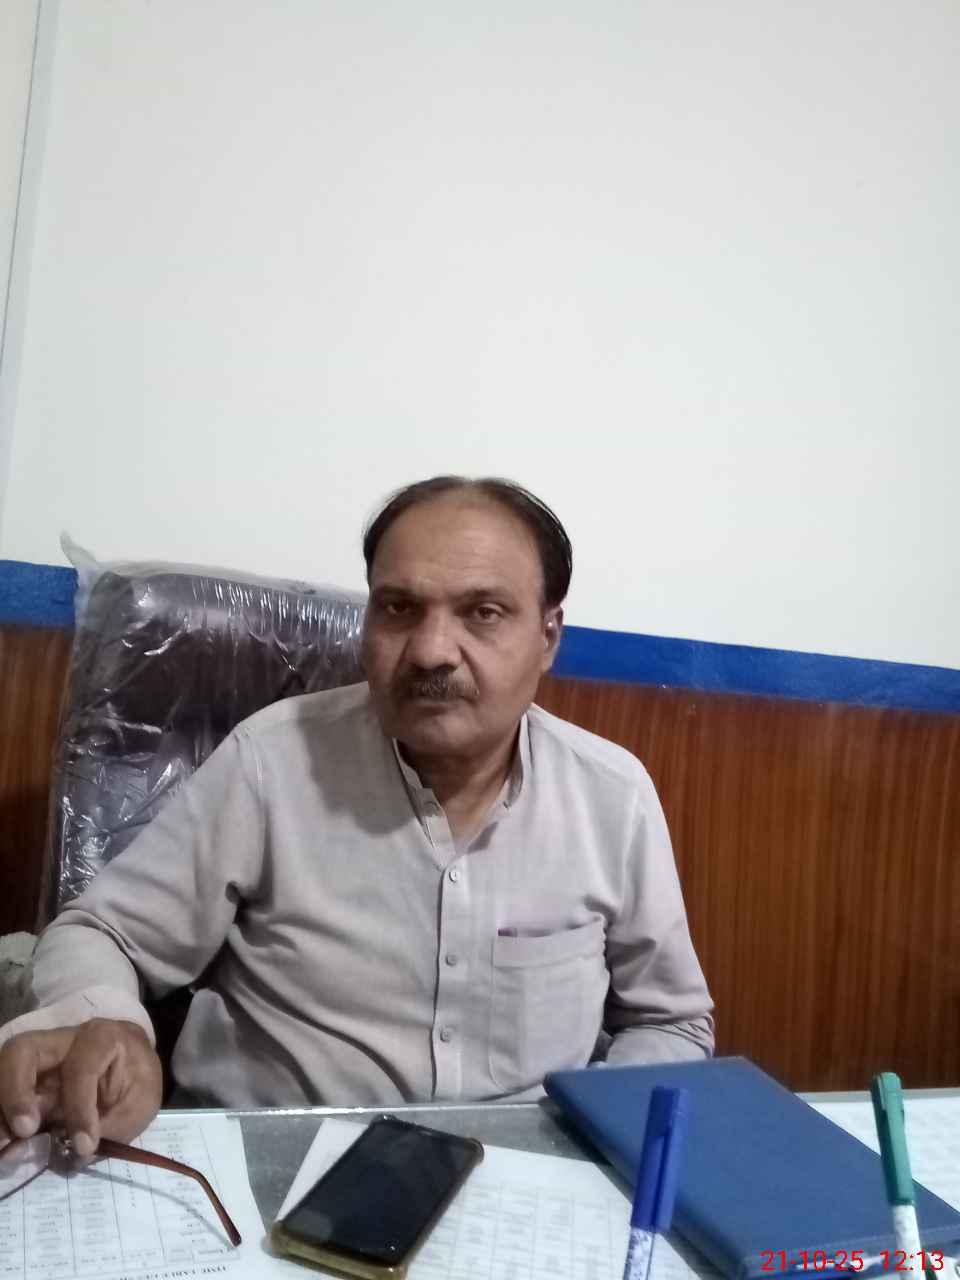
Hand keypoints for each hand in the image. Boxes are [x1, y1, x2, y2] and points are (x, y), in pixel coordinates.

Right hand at [0, 1019, 162, 1155]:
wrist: (130, 1066)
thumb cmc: (137, 1078)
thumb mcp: (144, 1099)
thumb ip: (116, 1123)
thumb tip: (78, 1152)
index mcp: (99, 1038)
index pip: (81, 1068)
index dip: (80, 1108)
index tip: (83, 1145)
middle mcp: (60, 1041)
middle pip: (23, 1051)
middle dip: (16, 1091)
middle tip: (23, 1130)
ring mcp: (36, 1061)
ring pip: (4, 1069)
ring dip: (2, 1107)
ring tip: (3, 1143)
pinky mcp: (23, 1080)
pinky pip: (3, 1091)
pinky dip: (2, 1116)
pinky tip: (5, 1143)